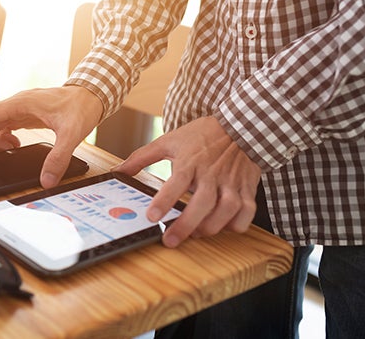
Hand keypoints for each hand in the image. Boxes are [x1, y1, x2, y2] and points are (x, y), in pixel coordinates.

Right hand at [0, 86, 102, 187]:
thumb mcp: (71, 135)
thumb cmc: (81, 107)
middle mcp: (17, 104)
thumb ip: (58, 158)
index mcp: (21, 104)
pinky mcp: (26, 113)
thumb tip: (46, 180)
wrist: (92, 94)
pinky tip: (12, 146)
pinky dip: (2, 137)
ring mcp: (21, 108)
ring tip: (2, 153)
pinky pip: (5, 124)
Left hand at [114, 116, 261, 247]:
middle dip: (186, 225)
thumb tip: (117, 171)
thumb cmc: (201, 136)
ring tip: (195, 233)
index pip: (176, 182)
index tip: (152, 216)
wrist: (239, 125)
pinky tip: (223, 227)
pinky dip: (237, 224)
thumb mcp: (169, 141)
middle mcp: (212, 173)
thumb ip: (141, 157)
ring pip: (227, 210)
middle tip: (170, 240)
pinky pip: (247, 212)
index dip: (164, 201)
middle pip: (202, 203)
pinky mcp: (247, 188)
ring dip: (211, 226)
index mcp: (190, 161)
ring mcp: (232, 182)